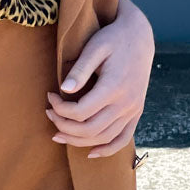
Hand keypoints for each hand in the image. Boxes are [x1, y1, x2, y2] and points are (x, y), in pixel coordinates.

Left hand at [45, 0, 154, 157]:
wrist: (140, 36)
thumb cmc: (113, 38)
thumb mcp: (95, 47)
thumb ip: (80, 69)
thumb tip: (64, 89)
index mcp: (114, 87)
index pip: (80, 112)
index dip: (59, 109)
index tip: (49, 96)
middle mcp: (126, 103)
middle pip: (90, 129)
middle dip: (64, 126)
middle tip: (49, 113)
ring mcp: (133, 109)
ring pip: (104, 138)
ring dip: (79, 140)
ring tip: (59, 133)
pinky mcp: (136, 112)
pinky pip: (123, 139)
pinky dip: (107, 149)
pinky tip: (91, 153)